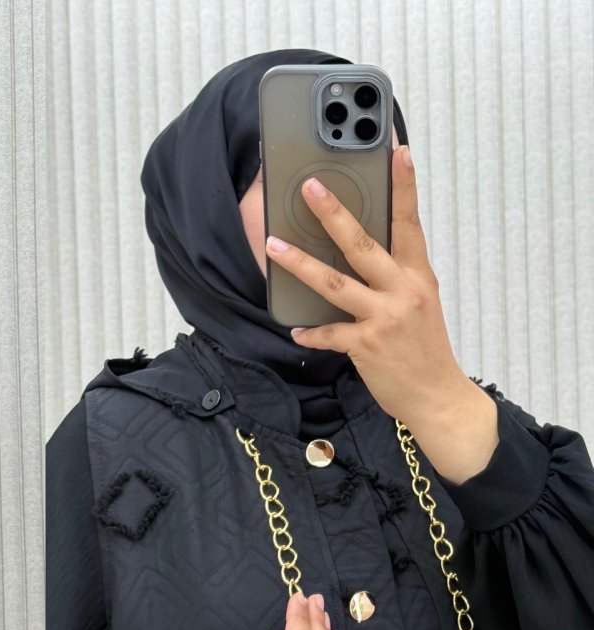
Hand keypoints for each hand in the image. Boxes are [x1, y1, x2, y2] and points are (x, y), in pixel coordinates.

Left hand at [263, 145, 467, 424]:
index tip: (397, 151)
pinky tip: (296, 330)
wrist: (438, 396)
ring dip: (301, 264)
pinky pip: (329, 333)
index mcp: (419, 276)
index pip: (410, 223)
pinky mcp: (366, 346)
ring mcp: (384, 318)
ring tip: (274, 246)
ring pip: (335, 284)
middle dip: (334, 214)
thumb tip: (363, 254)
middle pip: (363, 245)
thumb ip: (396, 277)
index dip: (404, 186)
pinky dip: (311, 332)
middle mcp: (403, 291)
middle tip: (310, 188)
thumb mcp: (421, 303)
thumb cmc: (424, 349)